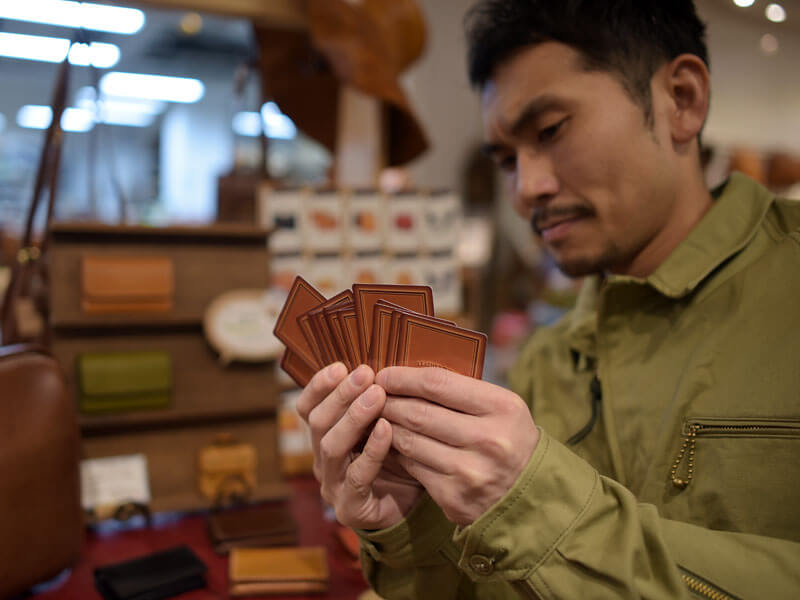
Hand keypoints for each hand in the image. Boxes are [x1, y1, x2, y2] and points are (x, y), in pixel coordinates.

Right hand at [296, 363, 423, 529]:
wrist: (412, 512)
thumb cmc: (398, 462)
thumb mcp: (385, 427)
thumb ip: (379, 404)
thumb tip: (388, 366)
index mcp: (324, 438)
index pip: (307, 408)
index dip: (319, 386)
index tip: (340, 365)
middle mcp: (322, 462)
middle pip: (318, 423)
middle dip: (340, 395)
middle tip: (364, 373)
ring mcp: (333, 486)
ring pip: (331, 447)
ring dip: (353, 417)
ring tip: (376, 395)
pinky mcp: (351, 508)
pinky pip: (357, 476)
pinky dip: (372, 450)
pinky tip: (385, 429)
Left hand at [377, 366, 539, 525]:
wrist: (530, 495)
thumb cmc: (509, 439)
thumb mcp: (502, 407)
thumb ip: (464, 390)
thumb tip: (410, 374)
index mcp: (502, 407)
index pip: (438, 383)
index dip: (404, 377)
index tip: (384, 375)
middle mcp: (488, 439)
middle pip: (419, 413)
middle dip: (388, 402)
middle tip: (372, 396)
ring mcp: (470, 472)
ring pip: (410, 441)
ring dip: (387, 427)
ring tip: (378, 417)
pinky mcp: (454, 497)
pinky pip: (413, 467)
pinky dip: (397, 453)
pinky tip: (391, 443)